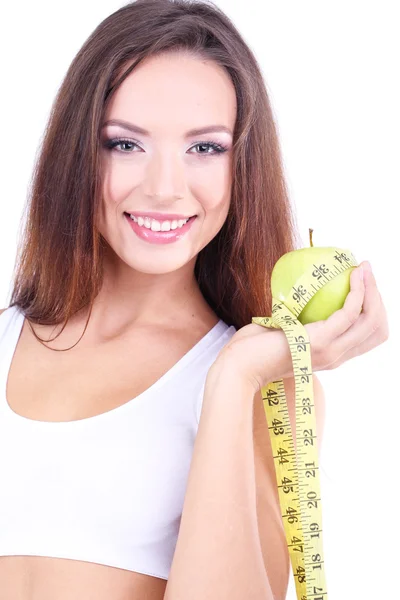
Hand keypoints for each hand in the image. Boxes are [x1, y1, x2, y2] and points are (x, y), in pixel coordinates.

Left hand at [211, 261, 389, 391]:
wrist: (239, 365)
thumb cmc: (254, 347)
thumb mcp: (284, 331)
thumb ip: (298, 320)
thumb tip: (301, 292)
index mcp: (332, 356)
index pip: (369, 336)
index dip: (374, 308)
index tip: (363, 283)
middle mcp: (337, 357)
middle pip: (377, 328)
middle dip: (378, 296)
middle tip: (366, 271)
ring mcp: (330, 352)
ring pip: (370, 320)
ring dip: (371, 289)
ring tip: (363, 268)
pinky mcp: (320, 342)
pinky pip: (349, 313)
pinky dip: (357, 292)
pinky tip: (352, 275)